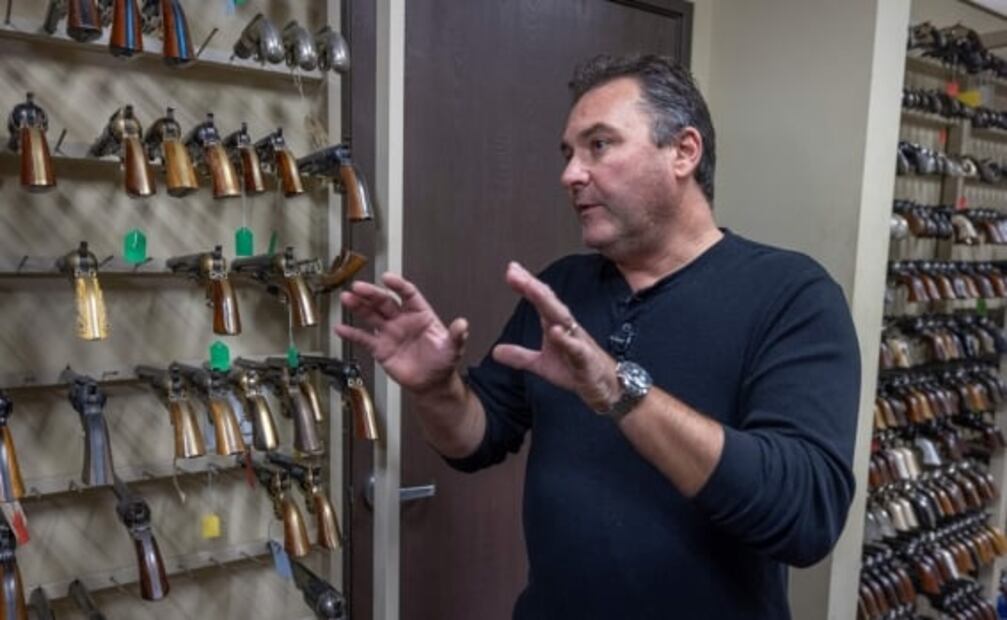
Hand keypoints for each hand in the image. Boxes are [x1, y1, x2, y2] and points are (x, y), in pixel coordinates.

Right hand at [335, 273, 468, 393]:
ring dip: (358, 307)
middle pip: (384, 302)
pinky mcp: (380, 348)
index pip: (408, 294)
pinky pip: (363, 339)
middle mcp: (402, 320)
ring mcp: (390, 332)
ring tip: (346, 299)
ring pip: (371, 315)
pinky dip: (351, 333)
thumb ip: (457, 335)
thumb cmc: (442, 362)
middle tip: (358, 287)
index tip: (387, 278)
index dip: (398, 285)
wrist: (432, 384)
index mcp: (420, 314)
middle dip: (371, 294)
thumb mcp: (453, 348)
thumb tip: (463, 324)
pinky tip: (340, 328)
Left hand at [493, 262, 618, 411]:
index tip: (511, 270)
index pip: (540, 300)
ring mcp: (577, 341)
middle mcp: (567, 328)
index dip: (526, 285)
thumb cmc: (576, 369)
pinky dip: (566, 339)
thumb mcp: (541, 364)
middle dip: (532, 286)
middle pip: (548, 302)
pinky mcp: (586, 359)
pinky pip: (576, 347)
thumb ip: (520, 356)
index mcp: (556, 325)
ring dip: (547, 302)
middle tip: (515, 272)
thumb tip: (496, 351)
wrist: (604, 386)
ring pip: (562, 317)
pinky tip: (555, 330)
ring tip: (531, 288)